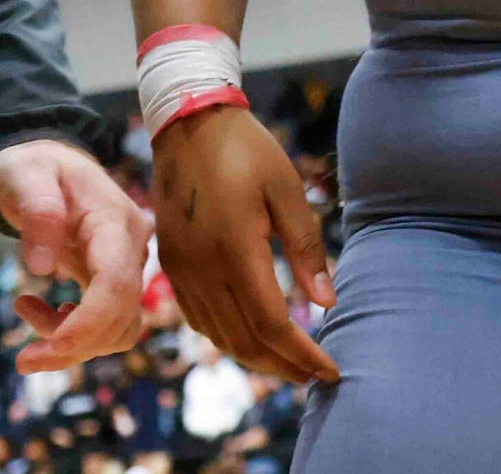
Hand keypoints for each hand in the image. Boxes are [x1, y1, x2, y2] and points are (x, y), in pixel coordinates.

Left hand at [0, 139, 151, 372]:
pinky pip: (105, 323)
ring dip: (71, 342)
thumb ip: (37, 211)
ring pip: (117, 329)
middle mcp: (130, 247)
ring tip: (25, 310)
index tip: (47, 349)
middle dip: (74, 347)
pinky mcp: (114, 280)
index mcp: (114, 221)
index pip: (115, 285)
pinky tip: (37, 309)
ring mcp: (126, 266)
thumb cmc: (33, 166)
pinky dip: (72, 332)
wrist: (46, 163)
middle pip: (120, 318)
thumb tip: (41, 267)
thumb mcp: (24, 176)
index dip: (87, 325)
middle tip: (22, 360)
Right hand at [149, 107, 338, 383]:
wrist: (188, 123)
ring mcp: (181, 268)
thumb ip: (306, 247)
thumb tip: (326, 304)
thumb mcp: (286, 189)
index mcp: (235, 248)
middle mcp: (202, 267)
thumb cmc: (246, 150)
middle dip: (282, 366)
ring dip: (254, 357)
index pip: (271, 324)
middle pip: (243, 340)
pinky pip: (197, 318)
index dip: (302, 354)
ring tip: (287, 364)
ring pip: (218, 335)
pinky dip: (226, 337)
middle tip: (313, 377)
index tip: (330, 370)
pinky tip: (248, 335)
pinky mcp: (170, 263)